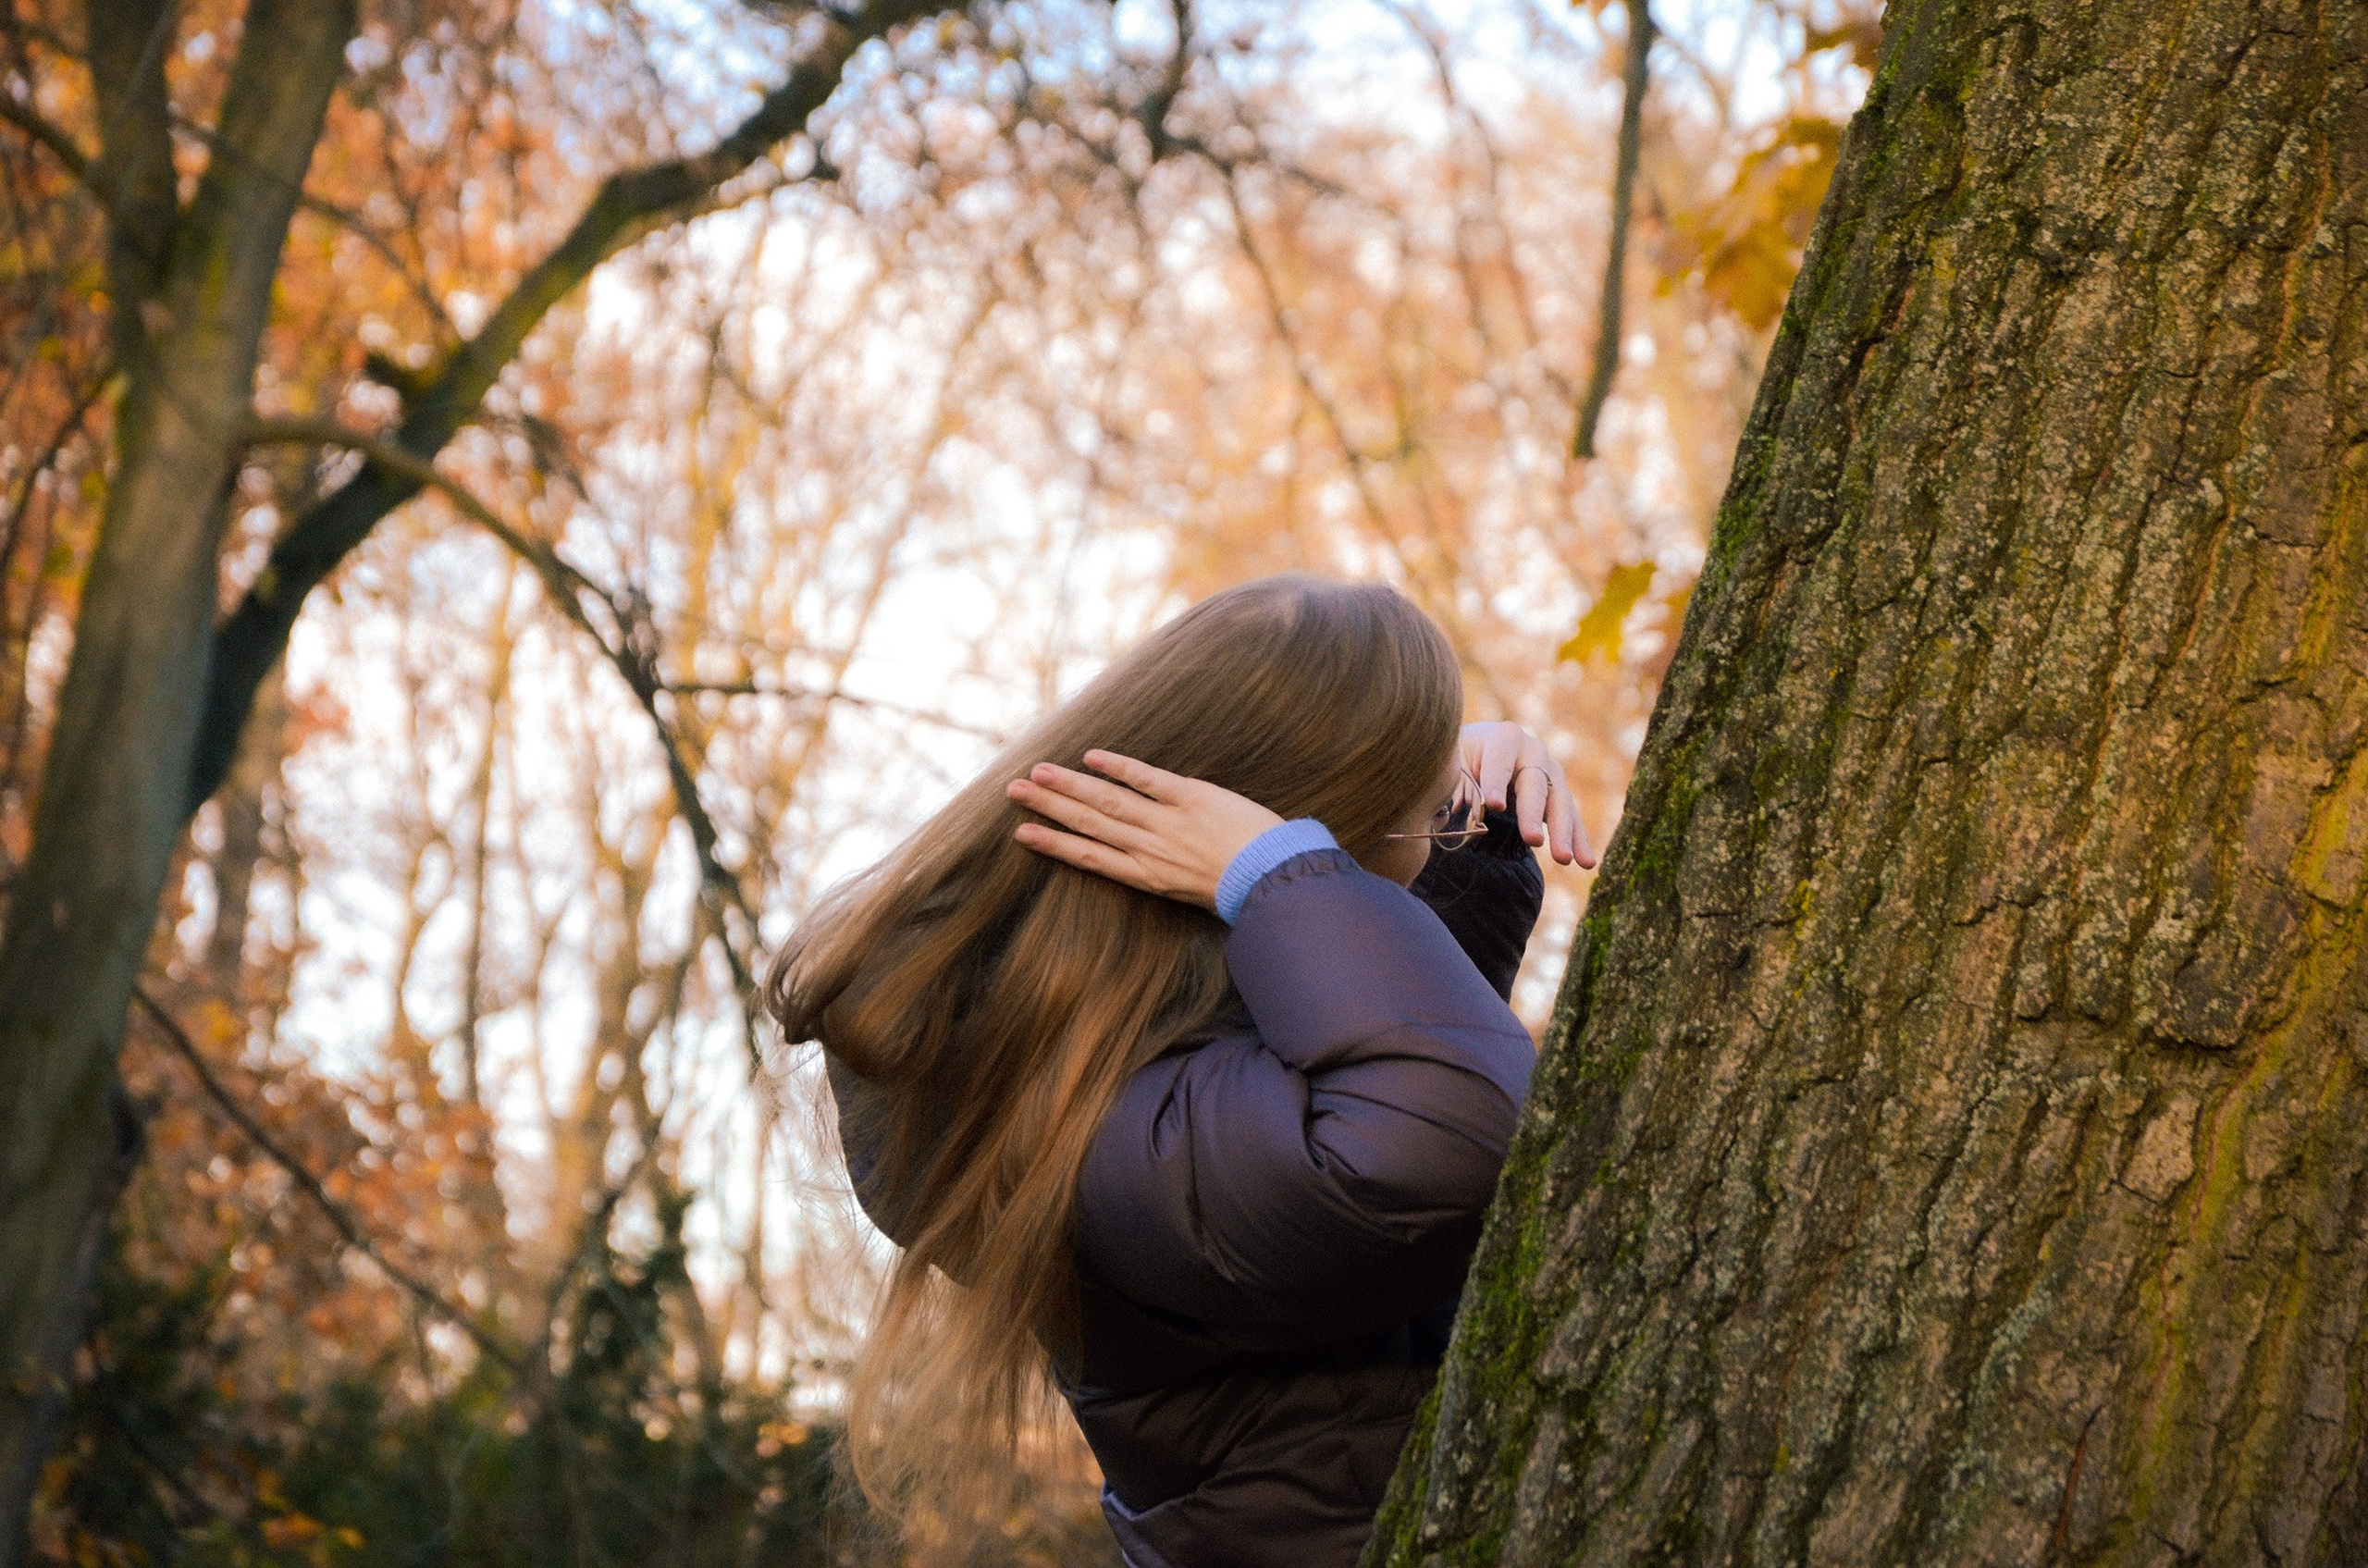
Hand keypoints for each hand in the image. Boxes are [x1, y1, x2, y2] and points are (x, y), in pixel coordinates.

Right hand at [1006, 750, 1284, 910]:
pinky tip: (1092, 757)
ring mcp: (1167, 823)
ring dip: (1069, 786)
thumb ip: (1166, 870)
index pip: (1089, 858)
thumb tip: (1146, 854)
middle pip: (1088, 824)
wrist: (1276, 879)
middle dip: (1048, 808)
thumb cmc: (1241, 889)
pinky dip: (1118, 768)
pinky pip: (1147, 780)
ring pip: (1108, 802)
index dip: (1053, 844)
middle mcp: (1148, 850)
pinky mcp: (1191, 798)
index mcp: (1147, 876)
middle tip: (1013, 791)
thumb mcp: (1193, 889)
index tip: (1022, 833)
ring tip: (1038, 774)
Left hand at [1460, 721, 1594, 867]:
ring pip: (1560, 802)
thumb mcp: (1453, 763)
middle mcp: (1533, 751)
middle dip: (1533, 813)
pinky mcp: (1558, 794)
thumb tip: (1439, 815)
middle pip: (1536, 783)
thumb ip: (1451, 784)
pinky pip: (1571, 817)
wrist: (1481, 749)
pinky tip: (1585, 862)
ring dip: (1563, 832)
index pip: (1500, 761)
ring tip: (1563, 859)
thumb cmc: (1462, 758)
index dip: (1496, 782)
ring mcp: (1550, 772)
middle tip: (1532, 840)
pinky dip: (1578, 840)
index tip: (1493, 806)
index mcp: (1503, 738)